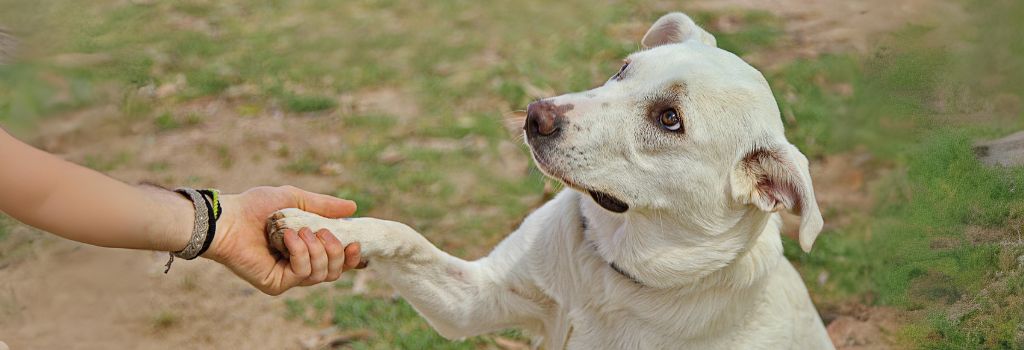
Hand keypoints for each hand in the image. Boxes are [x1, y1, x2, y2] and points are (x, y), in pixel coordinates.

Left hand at [204, 185, 361, 294]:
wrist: (227, 218)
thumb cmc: (256, 207)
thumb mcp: (296, 199)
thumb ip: (324, 205)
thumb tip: (354, 208)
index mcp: (306, 249)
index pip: (336, 262)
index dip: (351, 258)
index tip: (356, 243)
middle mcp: (299, 266)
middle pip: (334, 272)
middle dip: (336, 251)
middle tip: (322, 232)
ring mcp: (288, 277)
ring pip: (322, 274)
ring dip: (317, 250)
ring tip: (301, 231)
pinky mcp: (277, 284)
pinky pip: (303, 274)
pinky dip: (301, 252)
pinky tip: (288, 238)